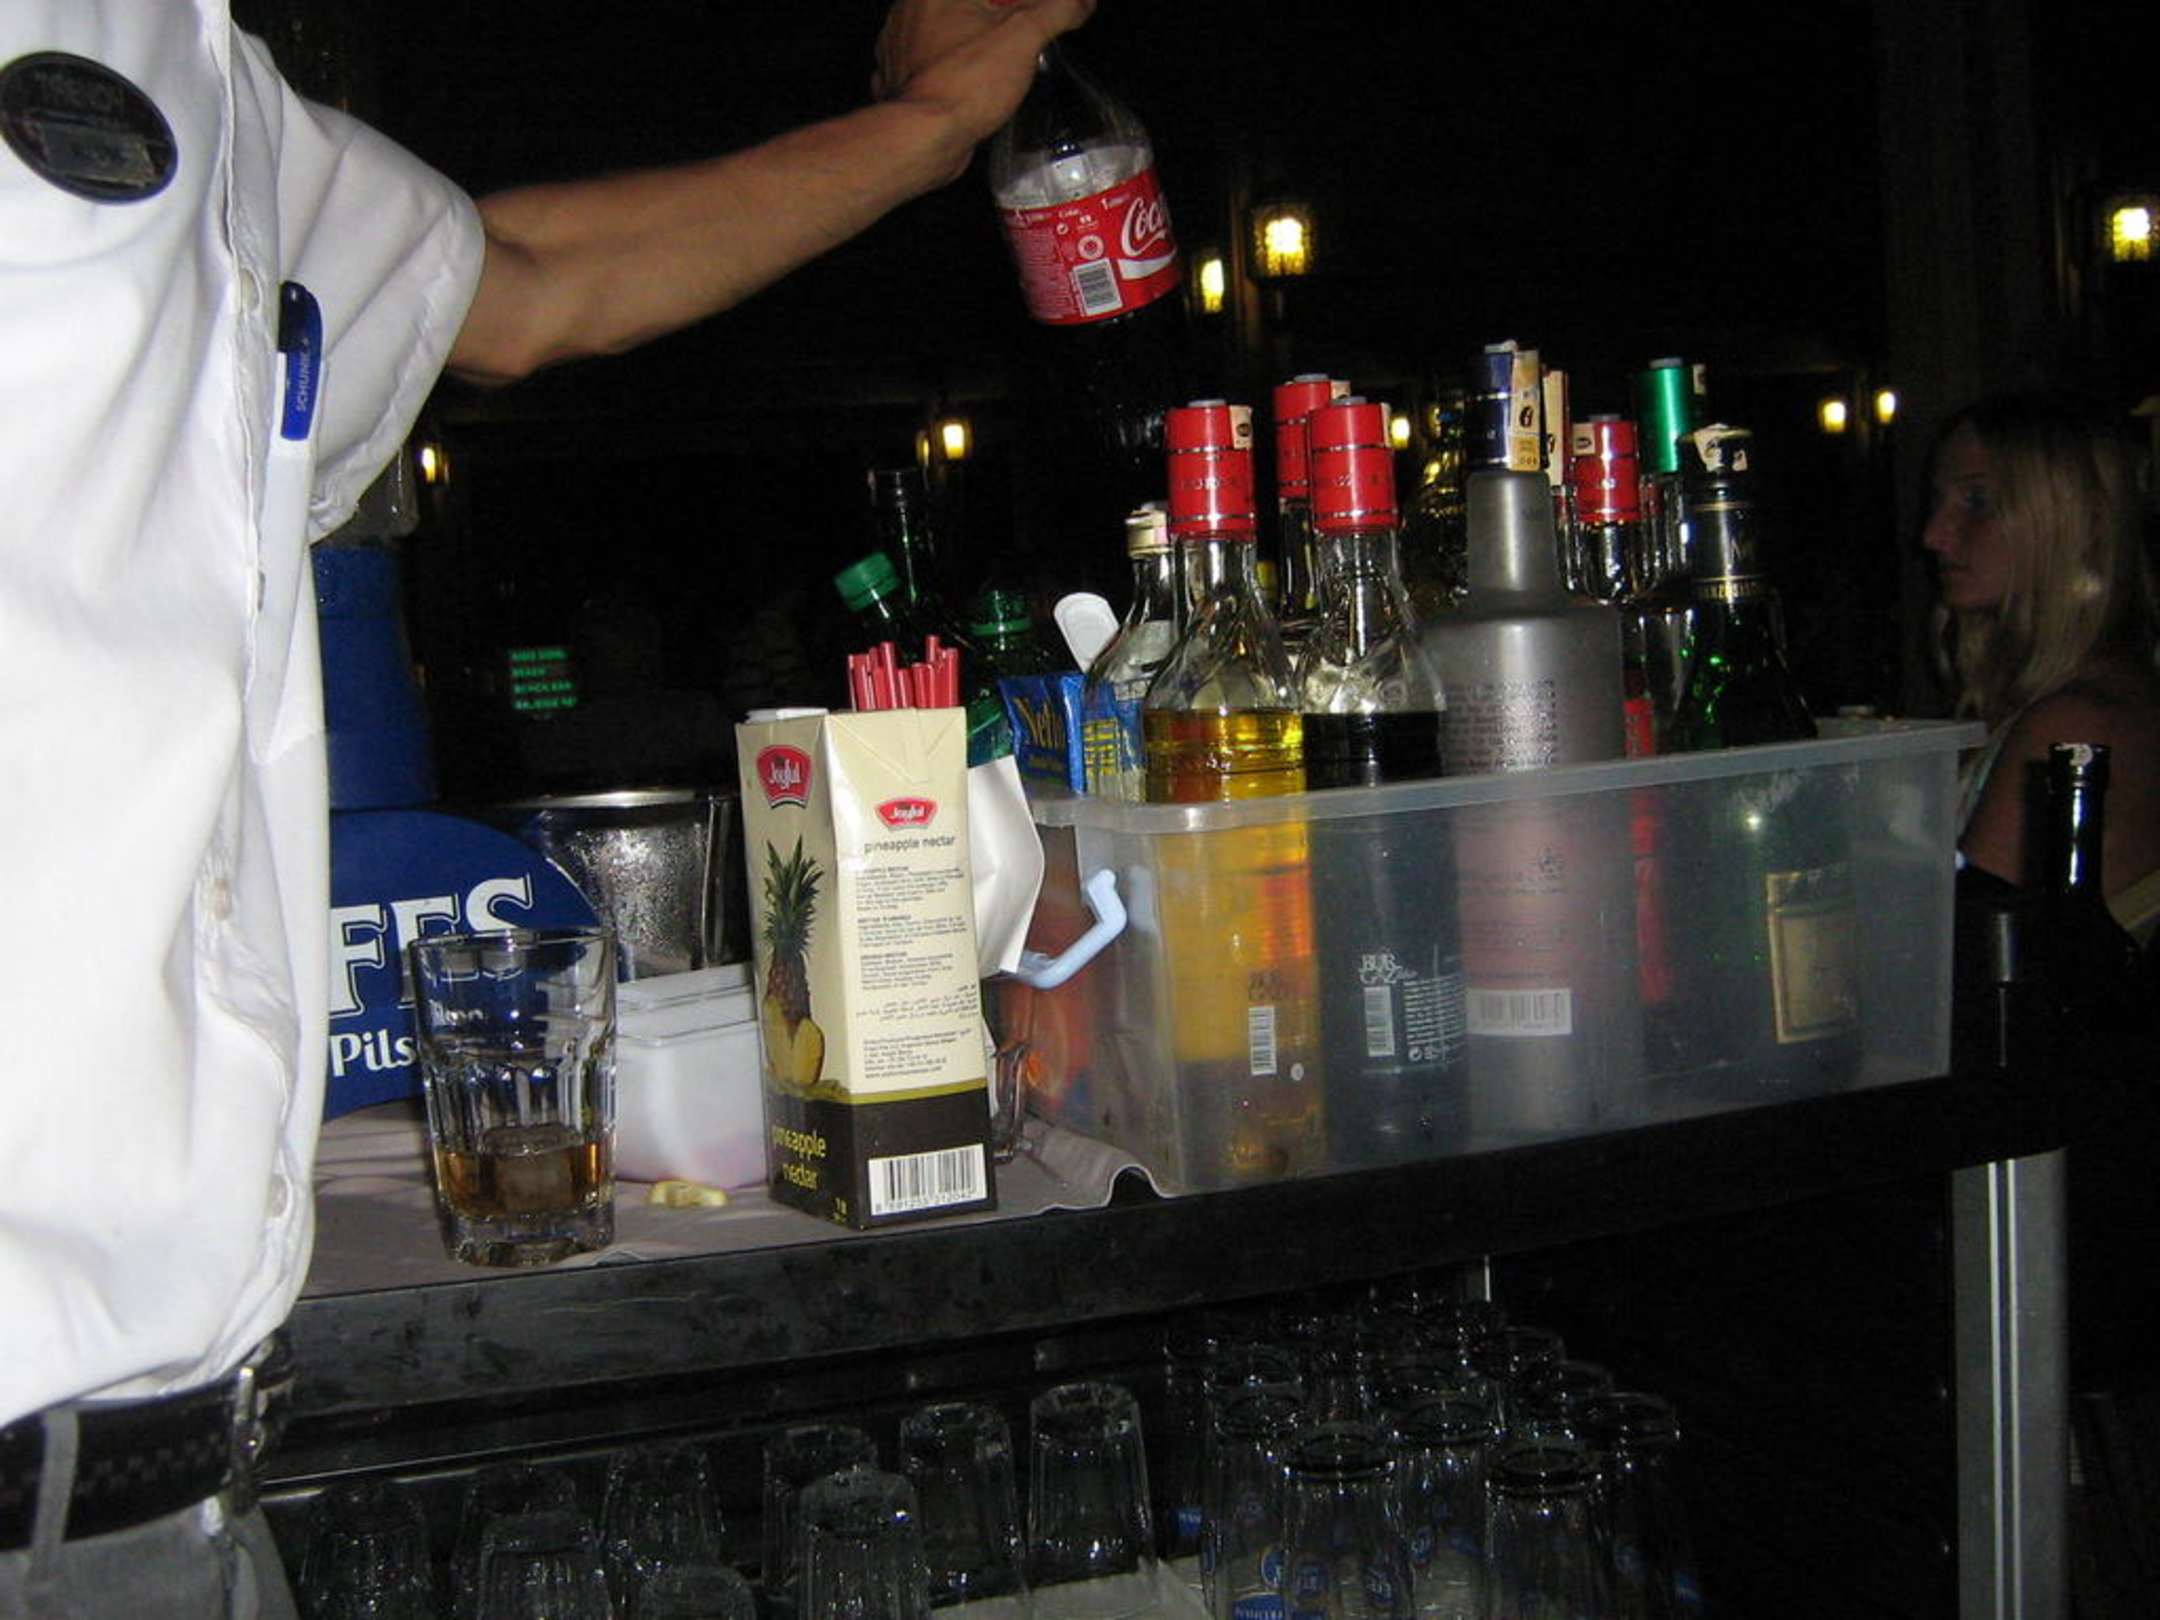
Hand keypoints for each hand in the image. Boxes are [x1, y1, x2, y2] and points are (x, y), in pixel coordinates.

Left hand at [873, 0, 1095, 174]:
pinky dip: (955, 66)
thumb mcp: (1025, 36)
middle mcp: (909, 10)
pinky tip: (973, 81)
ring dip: (974, 40)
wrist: (925, 138)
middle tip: (1023, 33)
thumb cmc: (964, 85)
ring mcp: (900, 45)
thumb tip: (1080, 2)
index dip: (1021, 6)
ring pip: (947, 30)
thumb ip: (1057, 10)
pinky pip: (933, 61)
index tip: (1039, 14)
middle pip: (968, 7)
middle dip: (997, 17)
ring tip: (1000, 60)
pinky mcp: (901, 77)